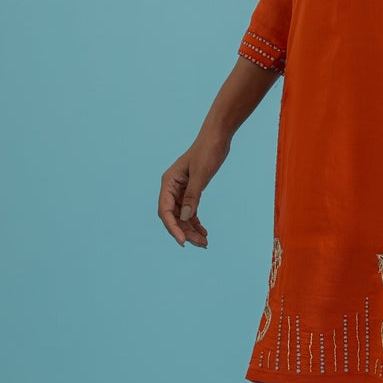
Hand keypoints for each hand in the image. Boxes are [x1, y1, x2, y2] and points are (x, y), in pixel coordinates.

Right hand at [158, 128, 230, 248]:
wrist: (217, 137)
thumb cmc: (207, 151)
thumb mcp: (200, 174)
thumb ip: (192, 196)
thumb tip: (184, 218)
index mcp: (168, 182)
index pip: (165, 211)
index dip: (173, 228)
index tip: (183, 242)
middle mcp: (171, 187)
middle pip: (173, 216)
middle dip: (185, 232)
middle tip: (200, 244)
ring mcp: (181, 190)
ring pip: (182, 216)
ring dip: (191, 230)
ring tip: (204, 242)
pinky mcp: (191, 190)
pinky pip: (190, 211)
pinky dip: (195, 222)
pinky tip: (203, 231)